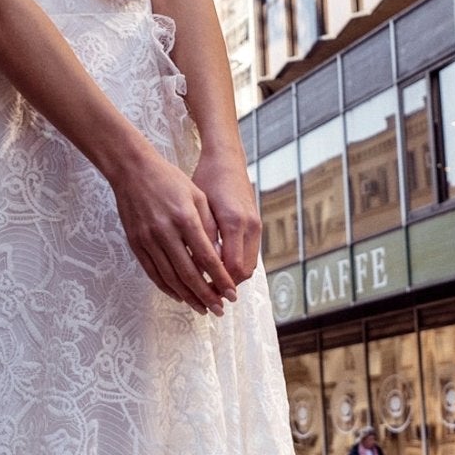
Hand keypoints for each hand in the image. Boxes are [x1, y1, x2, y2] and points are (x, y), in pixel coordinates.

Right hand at [111, 144, 237, 315]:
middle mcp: (165, 232)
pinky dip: (166, 287)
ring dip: (188, 296)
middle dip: (206, 295)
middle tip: (219, 310)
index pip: (207, 259)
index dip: (221, 279)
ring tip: (202, 308)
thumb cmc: (170, 180)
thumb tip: (220, 258)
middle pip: (189, 274)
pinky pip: (152, 272)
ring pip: (170, 278)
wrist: (132, 170)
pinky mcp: (136, 243)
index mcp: (185, 218)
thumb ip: (209, 226)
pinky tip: (179, 296)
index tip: (232, 294)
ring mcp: (148, 239)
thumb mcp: (197, 196)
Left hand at [191, 145, 261, 286]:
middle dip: (226, 286)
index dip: (218, 283)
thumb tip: (199, 267)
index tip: (202, 293)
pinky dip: (237, 266)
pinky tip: (219, 269)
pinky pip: (250, 254)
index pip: (231, 266)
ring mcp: (256, 225)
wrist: (226, 159)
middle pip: (243, 270)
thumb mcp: (198, 204)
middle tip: (206, 296)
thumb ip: (202, 235)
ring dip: (232, 278)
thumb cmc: (206, 178)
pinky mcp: (256, 225)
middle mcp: (249, 225)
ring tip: (212, 286)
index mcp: (233, 220)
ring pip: (249, 265)